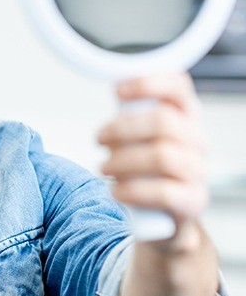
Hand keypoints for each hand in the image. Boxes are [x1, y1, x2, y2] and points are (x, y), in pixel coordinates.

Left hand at [97, 73, 207, 234]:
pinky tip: (116, 190)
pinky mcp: (192, 201)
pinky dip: (132, 190)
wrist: (164, 213)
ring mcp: (197, 171)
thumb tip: (116, 89)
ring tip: (104, 167)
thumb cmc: (148, 165)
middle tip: (99, 138)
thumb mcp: (141, 134)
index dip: (148, 83)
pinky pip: (163, 192)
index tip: (117, 90)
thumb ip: (132, 112)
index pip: (178, 87)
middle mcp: (196, 140)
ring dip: (123, 160)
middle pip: (163, 121)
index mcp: (185, 116)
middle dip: (122, 128)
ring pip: (162, 156)